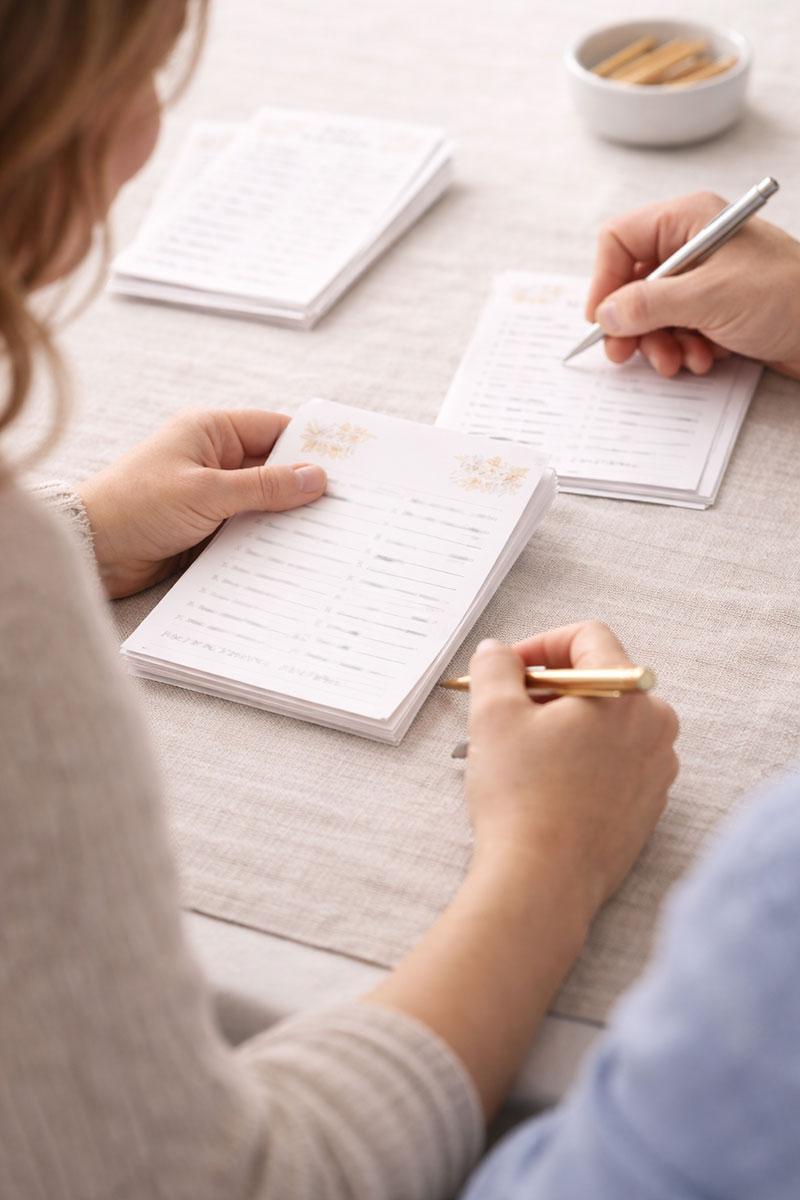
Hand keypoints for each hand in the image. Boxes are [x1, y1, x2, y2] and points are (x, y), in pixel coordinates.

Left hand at [77, 408, 325, 598]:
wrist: (91, 551)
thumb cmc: (135, 506)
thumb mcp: (206, 492)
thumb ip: (263, 487)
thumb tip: (315, 477)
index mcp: (210, 432)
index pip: (274, 430)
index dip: (310, 446)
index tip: (348, 464)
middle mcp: (213, 460)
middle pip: (273, 469)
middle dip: (304, 487)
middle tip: (347, 505)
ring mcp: (211, 495)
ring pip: (264, 504)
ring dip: (286, 519)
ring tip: (328, 534)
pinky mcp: (206, 528)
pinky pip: (248, 531)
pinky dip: (267, 541)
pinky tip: (294, 555)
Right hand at [465, 621, 678, 923]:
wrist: (542, 881)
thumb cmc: (521, 798)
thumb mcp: (493, 714)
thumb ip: (495, 667)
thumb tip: (498, 654)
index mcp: (626, 692)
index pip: (588, 637)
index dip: (540, 644)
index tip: (509, 669)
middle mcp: (655, 726)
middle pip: (600, 680)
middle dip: (551, 688)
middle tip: (509, 711)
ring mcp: (658, 769)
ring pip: (608, 723)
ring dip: (565, 724)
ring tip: (523, 752)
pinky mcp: (648, 806)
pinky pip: (616, 762)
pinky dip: (582, 759)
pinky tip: (545, 783)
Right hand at [585, 190, 799, 378]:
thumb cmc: (788, 297)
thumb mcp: (709, 299)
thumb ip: (650, 305)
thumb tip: (605, 314)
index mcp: (688, 221)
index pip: (620, 240)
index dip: (605, 281)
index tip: (602, 321)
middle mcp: (693, 245)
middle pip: (632, 282)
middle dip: (631, 323)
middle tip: (626, 355)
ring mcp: (705, 278)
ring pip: (652, 313)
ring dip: (659, 343)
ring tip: (678, 362)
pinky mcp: (716, 309)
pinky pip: (678, 329)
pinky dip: (683, 349)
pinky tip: (705, 359)